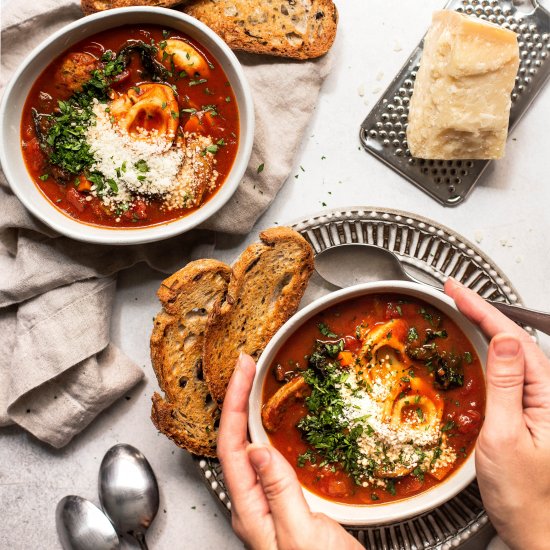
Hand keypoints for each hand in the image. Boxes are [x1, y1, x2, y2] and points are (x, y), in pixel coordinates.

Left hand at [217, 353, 362, 549]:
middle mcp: (253, 504)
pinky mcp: (286, 501)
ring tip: (252, 382)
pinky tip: (273, 420)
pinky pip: (269, 457)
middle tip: (245, 366)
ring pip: (249, 446)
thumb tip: (257, 448)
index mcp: (250, 510)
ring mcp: (269, 502)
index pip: (231, 446)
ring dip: (248, 411)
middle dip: (236, 399)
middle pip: (234, 441)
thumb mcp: (303, 536)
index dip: (233, 404)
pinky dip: (268, 429)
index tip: (243, 371)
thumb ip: (280, 492)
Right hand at [445, 279, 549, 549]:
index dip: (483, 309)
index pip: (514, 338)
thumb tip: (506, 341)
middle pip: (516, 337)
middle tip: (454, 292)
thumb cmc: (524, 494)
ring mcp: (542, 401)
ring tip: (463, 308)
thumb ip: (508, 386)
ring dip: (487, 325)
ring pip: (514, 350)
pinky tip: (478, 344)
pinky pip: (511, 368)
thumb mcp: (507, 436)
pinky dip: (490, 348)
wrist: (535, 529)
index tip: (458, 291)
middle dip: (483, 309)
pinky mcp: (531, 409)